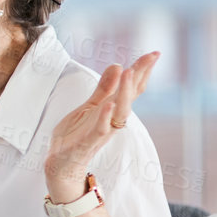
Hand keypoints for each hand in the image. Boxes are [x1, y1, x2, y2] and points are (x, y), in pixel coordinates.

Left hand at [44, 51, 158, 201]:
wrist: (61, 162)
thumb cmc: (77, 134)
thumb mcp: (90, 106)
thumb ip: (104, 88)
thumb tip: (118, 65)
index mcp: (112, 109)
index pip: (132, 88)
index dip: (142, 71)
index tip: (154, 53)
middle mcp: (112, 119)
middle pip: (130, 97)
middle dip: (139, 77)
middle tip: (149, 57)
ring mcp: (102, 130)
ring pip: (120, 112)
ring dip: (125, 93)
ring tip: (129, 72)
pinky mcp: (88, 141)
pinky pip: (100, 129)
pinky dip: (105, 117)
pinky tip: (109, 105)